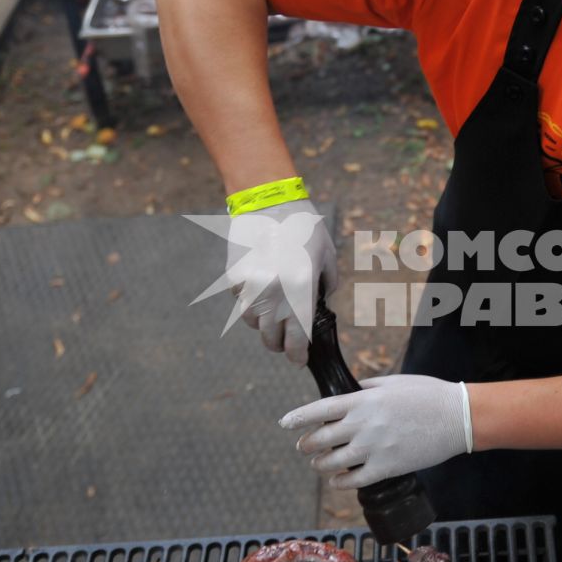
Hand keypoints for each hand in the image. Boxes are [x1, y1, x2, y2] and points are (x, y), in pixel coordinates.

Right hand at [203, 199, 337, 364]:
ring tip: (272, 312)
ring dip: (262, 323)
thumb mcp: (326, 257)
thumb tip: (318, 306)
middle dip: (278, 344)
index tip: (298, 360)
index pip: (297, 337)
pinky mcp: (234, 277)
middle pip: (270, 337)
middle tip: (284, 343)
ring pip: (251, 322)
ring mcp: (250, 286)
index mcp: (301, 289)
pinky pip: (240, 300)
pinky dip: (248, 300)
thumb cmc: (303, 228)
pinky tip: (258, 286)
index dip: (297, 354)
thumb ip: (326, 286)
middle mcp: (274, 293)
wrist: (268, 202)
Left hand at [280, 374, 471, 489]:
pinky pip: (354, 480)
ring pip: (332, 463)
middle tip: (305, 446)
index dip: (298, 417)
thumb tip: (349, 391)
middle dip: (307, 444)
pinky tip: (337, 480)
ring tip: (319, 464)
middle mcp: (364, 424)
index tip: (285, 423)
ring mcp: (374, 448)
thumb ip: (367, 387)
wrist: (457, 417)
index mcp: (363, 400)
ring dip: (320, 464)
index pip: (319, 409)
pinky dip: (340, 482)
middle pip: (320, 439)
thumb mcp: (394, 382)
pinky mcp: (387, 467)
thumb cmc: (428, 394)